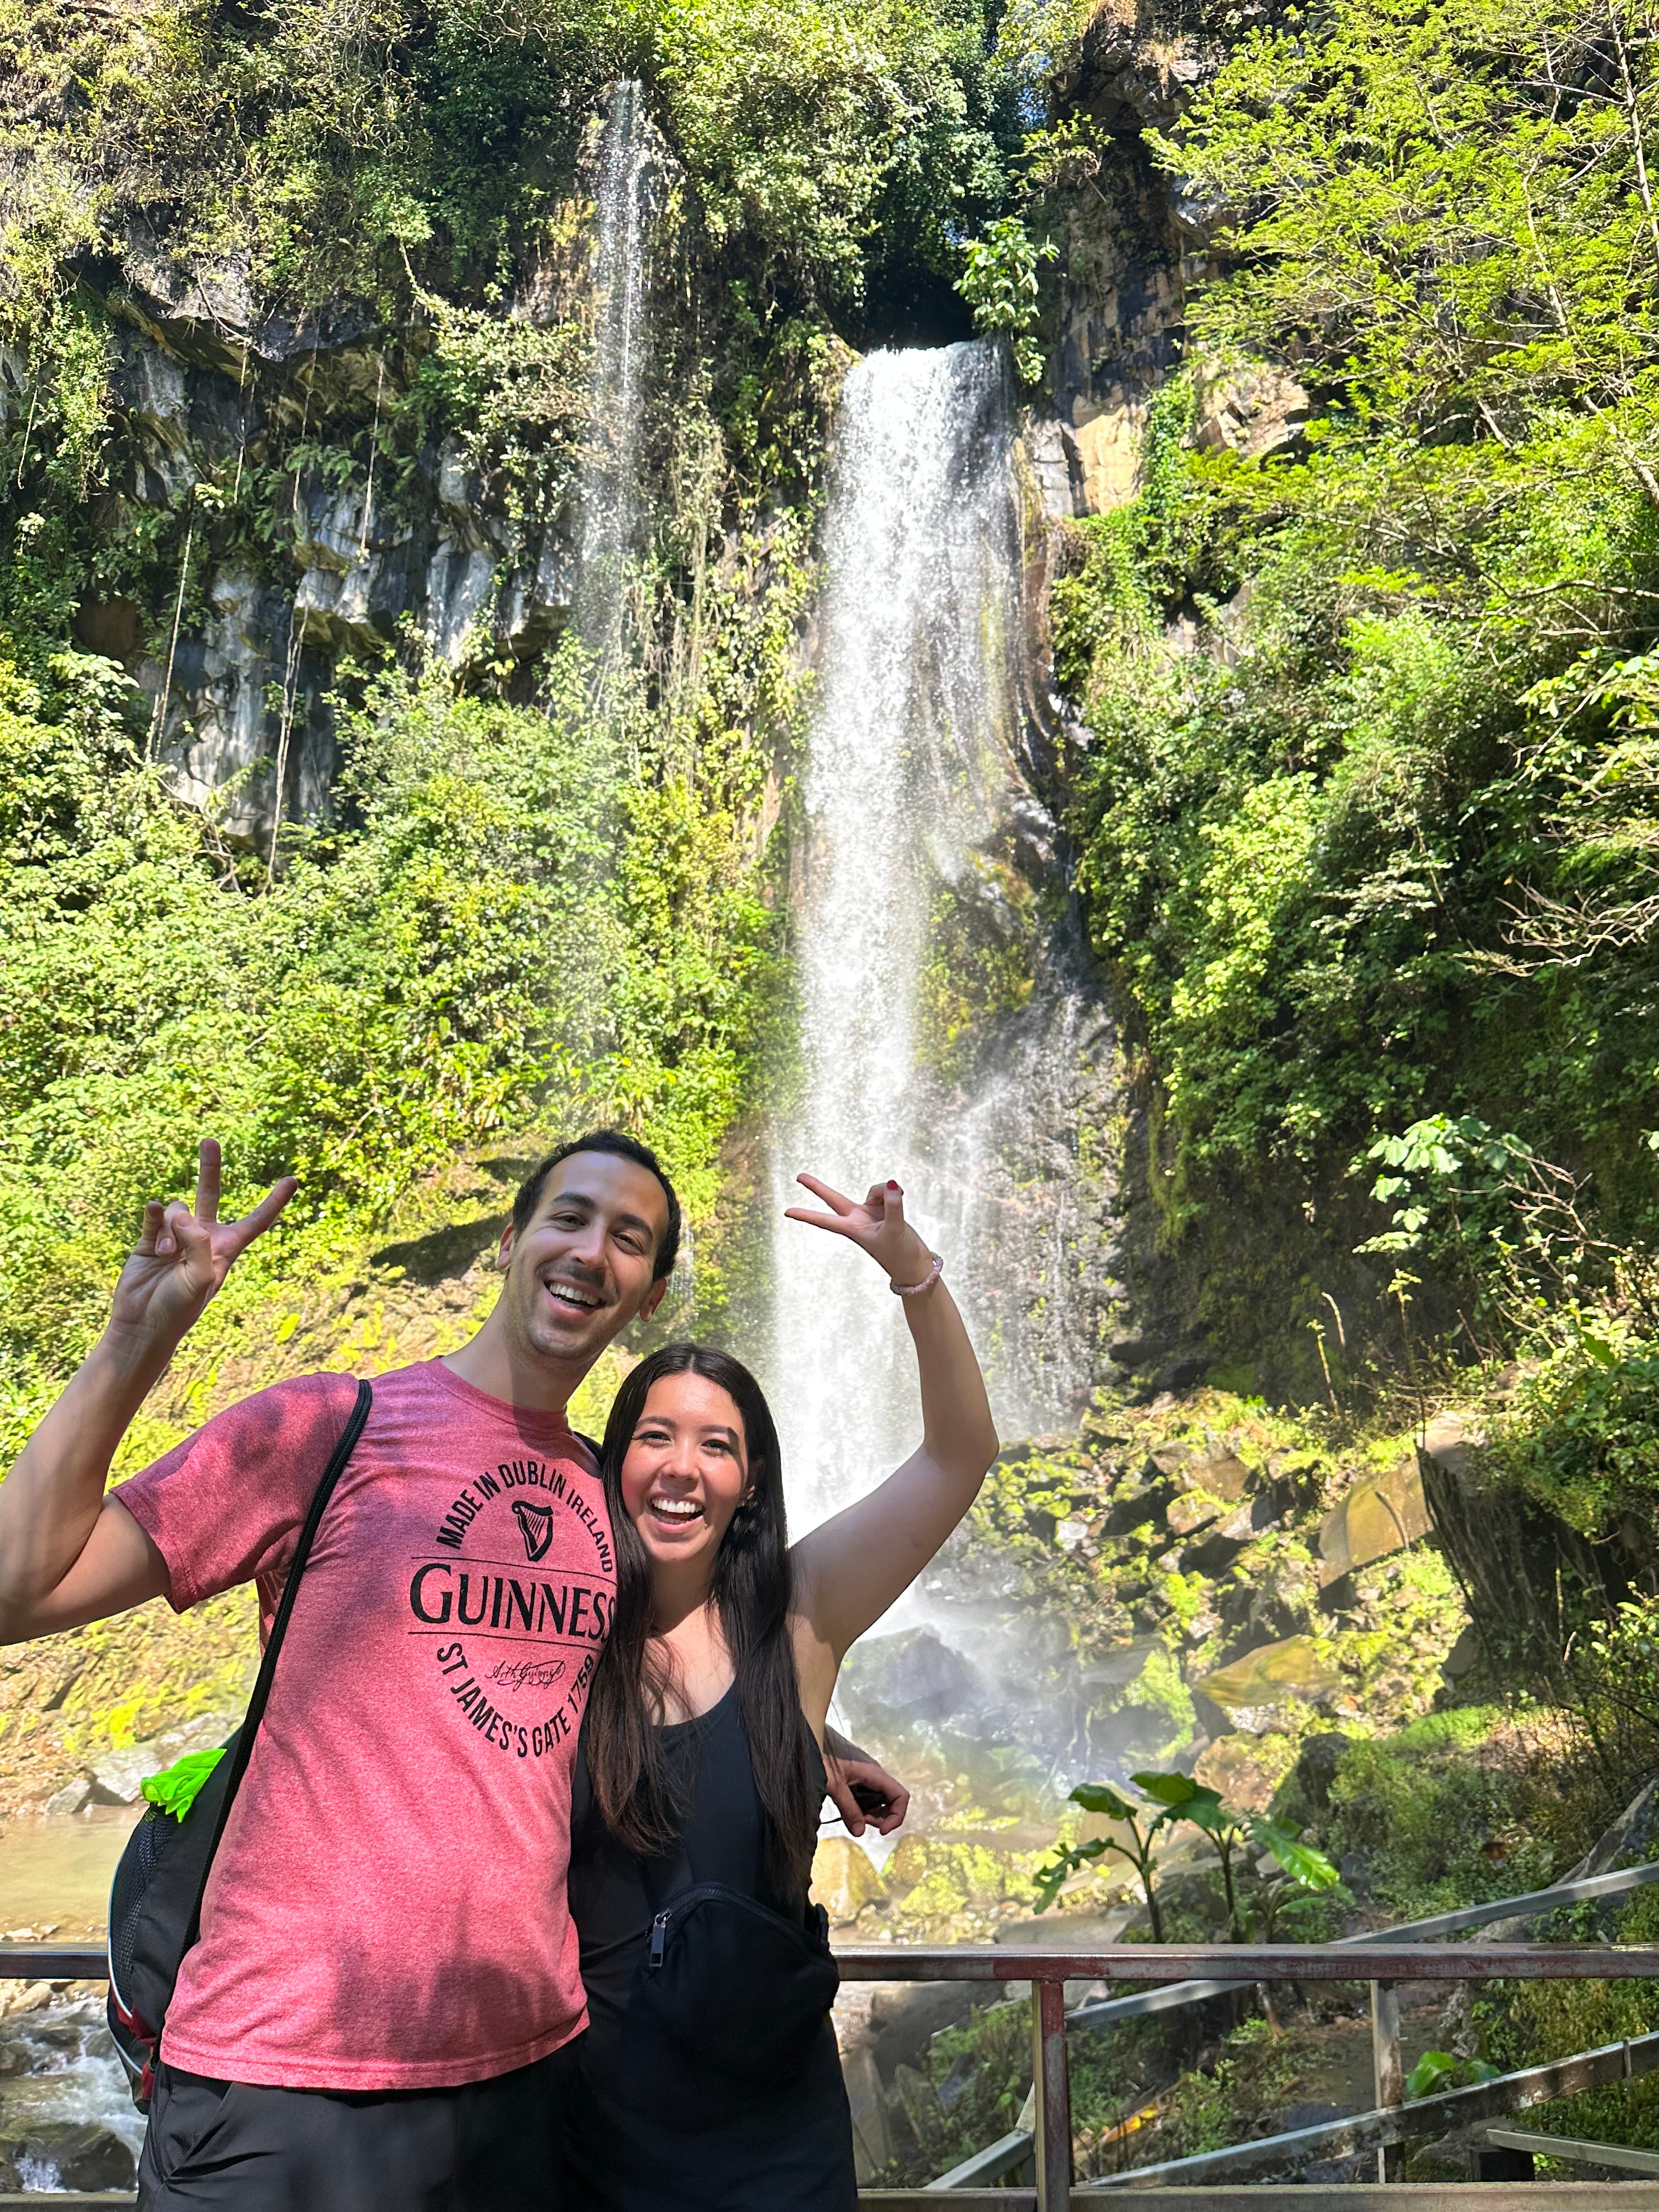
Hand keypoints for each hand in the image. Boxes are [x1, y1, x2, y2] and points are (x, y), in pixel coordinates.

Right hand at [109, 1140, 296, 1350]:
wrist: (142, 1324)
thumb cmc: (178, 1308)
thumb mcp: (199, 1279)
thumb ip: (198, 1244)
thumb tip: (184, 1215)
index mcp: (226, 1249)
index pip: (256, 1220)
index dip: (274, 1201)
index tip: (293, 1179)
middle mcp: (202, 1238)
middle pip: (209, 1194)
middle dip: (209, 1168)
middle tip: (209, 1141)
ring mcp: (175, 1237)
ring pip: (177, 1209)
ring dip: (170, 1228)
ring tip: (165, 1255)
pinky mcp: (149, 1239)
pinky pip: (153, 1214)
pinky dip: (152, 1217)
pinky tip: (151, 1223)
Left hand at [784, 1175, 931, 1286]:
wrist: (914, 1265)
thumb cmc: (900, 1254)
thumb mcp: (895, 1229)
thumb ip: (893, 1206)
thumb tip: (891, 1183)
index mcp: (853, 1229)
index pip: (825, 1220)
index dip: (806, 1215)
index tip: (786, 1213)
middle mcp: (858, 1220)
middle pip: (834, 1199)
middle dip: (818, 1188)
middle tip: (798, 1177)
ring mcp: (870, 1214)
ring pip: (873, 1191)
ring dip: (885, 1191)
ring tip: (898, 1197)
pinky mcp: (885, 1211)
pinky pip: (886, 1192)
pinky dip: (894, 1192)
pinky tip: (901, 1195)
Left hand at [823, 1748, 909, 1837]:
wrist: (810, 1739)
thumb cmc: (822, 1755)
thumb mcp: (834, 1784)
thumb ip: (848, 1808)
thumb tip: (860, 1833)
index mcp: (874, 1773)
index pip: (901, 1796)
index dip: (897, 1816)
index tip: (882, 1831)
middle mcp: (874, 1775)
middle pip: (891, 1801)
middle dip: (879, 1817)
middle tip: (859, 1822)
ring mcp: (866, 1777)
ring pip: (878, 1801)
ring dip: (869, 1814)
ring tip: (850, 1815)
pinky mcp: (856, 1780)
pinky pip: (866, 1798)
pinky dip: (860, 1808)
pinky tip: (845, 1808)